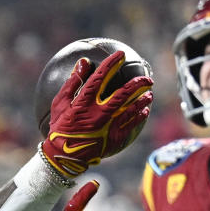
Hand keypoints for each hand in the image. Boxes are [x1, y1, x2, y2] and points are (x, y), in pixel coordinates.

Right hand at [43, 52, 152, 176]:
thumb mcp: (59, 103)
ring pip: (131, 109)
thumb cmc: (60, 127)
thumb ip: (72, 82)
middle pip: (123, 93)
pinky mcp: (114, 138)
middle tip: (147, 78)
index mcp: (84, 103)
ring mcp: (108, 126)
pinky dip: (139, 116)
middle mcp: (99, 113)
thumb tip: (83, 62)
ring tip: (150, 93)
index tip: (120, 55)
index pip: (100, 78)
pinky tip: (144, 110)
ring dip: (142, 99)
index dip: (111, 64)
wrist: (64, 155)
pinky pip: (131, 125)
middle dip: (137, 83)